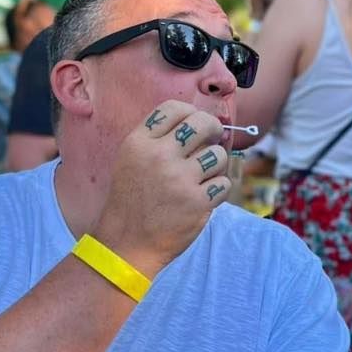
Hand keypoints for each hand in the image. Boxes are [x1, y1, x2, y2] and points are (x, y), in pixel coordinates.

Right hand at [93, 100, 231, 275]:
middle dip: (214, 129)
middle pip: (202, 123)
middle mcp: (160, 156)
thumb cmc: (132, 200)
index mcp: (139, 143)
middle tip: (213, 139)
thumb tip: (202, 122)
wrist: (127, 243)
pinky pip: (224, 183)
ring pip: (218, 154)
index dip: (190, 113)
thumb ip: (158, 139)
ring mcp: (180, 179)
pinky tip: (204, 196)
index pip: (174, 109)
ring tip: (203, 175)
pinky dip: (218, 189)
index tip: (194, 124)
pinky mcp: (197, 202)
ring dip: (215, 164)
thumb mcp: (130, 160)